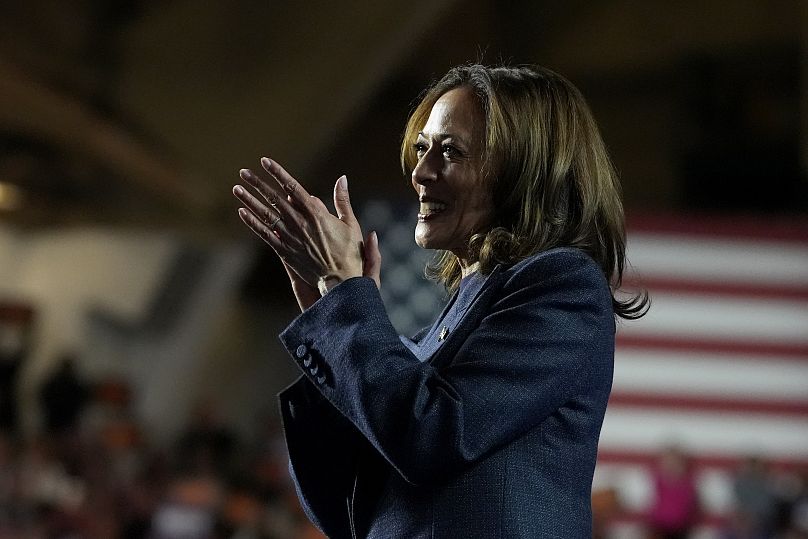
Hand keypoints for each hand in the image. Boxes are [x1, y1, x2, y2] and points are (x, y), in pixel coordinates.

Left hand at [233, 157, 380, 307]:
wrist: (341, 281)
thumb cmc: (348, 252)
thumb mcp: (350, 223)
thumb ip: (342, 200)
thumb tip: (342, 178)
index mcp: (316, 214)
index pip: (293, 187)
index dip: (278, 173)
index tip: (265, 161)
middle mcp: (300, 223)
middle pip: (275, 198)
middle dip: (258, 184)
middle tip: (244, 172)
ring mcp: (290, 237)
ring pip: (266, 215)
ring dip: (250, 201)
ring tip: (237, 189)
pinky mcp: (285, 251)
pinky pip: (266, 234)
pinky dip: (253, 223)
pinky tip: (242, 212)